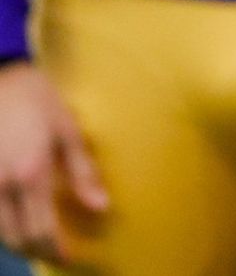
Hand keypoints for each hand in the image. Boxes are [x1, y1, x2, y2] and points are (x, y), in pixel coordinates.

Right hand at [0, 60, 106, 261]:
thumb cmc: (38, 101)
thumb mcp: (68, 131)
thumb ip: (84, 172)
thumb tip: (102, 206)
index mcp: (31, 175)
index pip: (41, 230)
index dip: (54, 251)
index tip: (67, 259)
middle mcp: (1, 187)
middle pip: (15, 239)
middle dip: (35, 251)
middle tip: (54, 253)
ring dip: (17, 241)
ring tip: (37, 240)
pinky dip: (2, 226)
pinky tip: (16, 219)